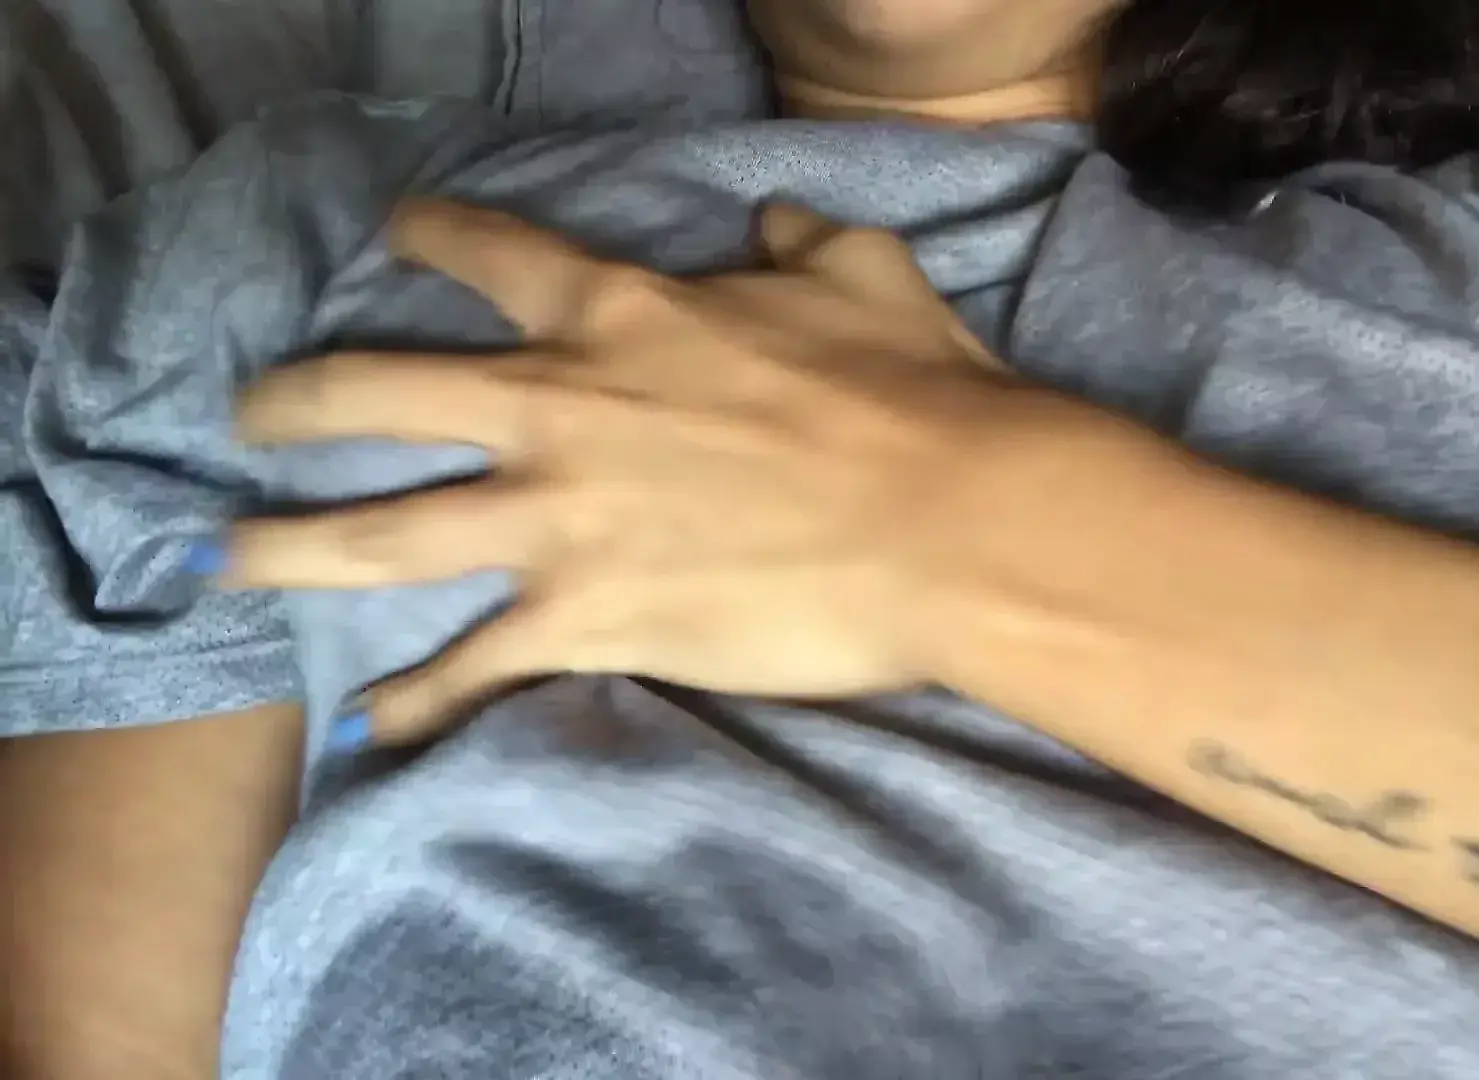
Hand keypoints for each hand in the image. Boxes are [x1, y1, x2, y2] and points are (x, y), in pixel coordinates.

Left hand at [223, 199, 1035, 745]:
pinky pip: (473, 669)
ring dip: (286, 550)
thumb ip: (799, 242)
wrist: (948, 522)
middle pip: (372, 393)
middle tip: (249, 415)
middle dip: (292, 401)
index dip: (430, 232)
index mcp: (616, 314)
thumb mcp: (865, 274)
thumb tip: (773, 223)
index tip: (395, 229)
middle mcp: (554, 410)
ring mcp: (557, 524)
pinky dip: (416, 704)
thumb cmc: (913, 391)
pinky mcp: (588, 620)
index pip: (490, 251)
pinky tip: (367, 729)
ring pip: (376, 536)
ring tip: (224, 561)